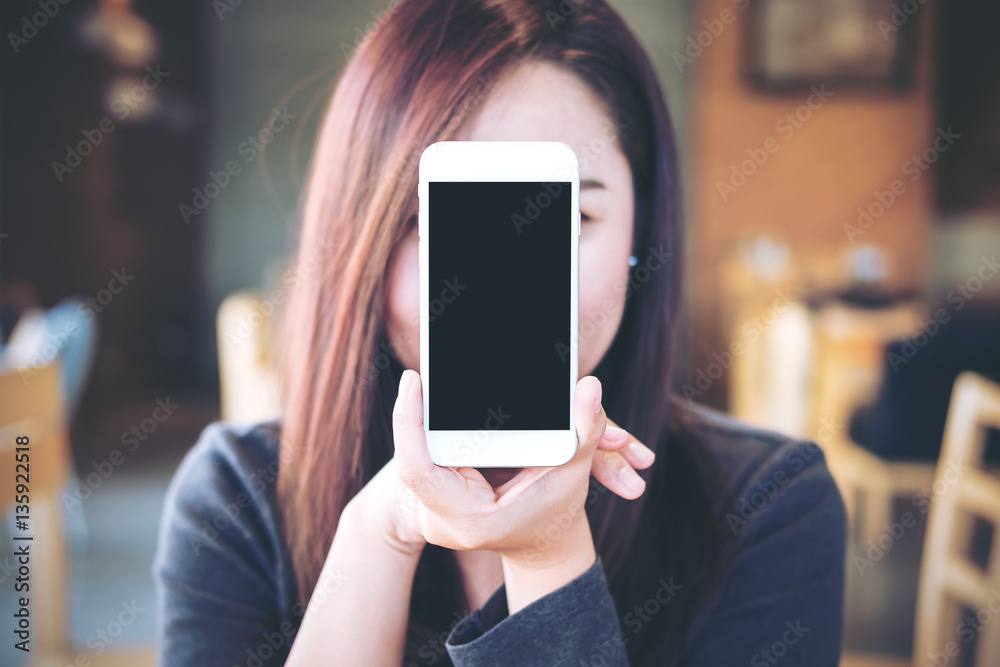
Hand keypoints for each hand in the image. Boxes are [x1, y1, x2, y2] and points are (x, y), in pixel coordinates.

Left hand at [377, 369, 648, 565]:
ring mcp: (434, 512)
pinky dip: (427, 431)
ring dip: (421, 419)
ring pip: (415, 454)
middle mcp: (442, 520)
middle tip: (426, 371)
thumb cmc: (556, 512)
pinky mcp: (436, 498)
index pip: (418, 469)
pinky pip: (422, 458)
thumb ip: (582, 430)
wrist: (542, 545)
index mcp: (470, 519)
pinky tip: (432, 403)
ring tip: (428, 384)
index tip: (412, 379)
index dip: (409, 422)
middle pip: (414, 454)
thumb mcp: (572, 472)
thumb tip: (590, 387)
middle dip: (419, 411)